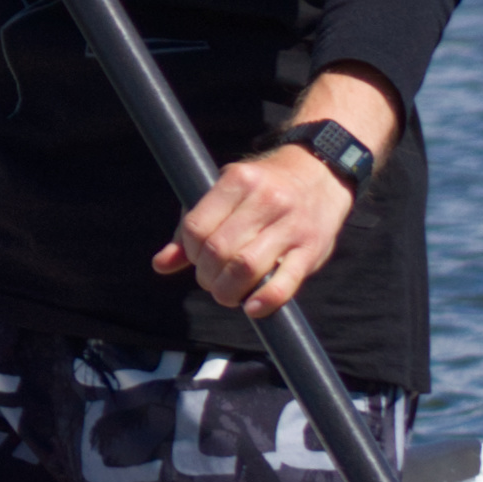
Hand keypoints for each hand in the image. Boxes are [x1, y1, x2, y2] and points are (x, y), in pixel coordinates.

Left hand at [159, 141, 354, 317]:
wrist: (321, 174)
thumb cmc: (264, 189)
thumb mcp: (227, 194)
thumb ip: (193, 227)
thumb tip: (161, 265)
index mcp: (239, 181)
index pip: (196, 228)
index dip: (189, 252)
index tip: (196, 258)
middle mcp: (266, 200)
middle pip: (218, 250)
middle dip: (207, 276)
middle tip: (212, 280)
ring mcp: (291, 226)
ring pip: (245, 267)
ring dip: (228, 291)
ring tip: (228, 293)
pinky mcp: (311, 250)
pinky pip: (284, 283)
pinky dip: (264, 301)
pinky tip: (252, 307)